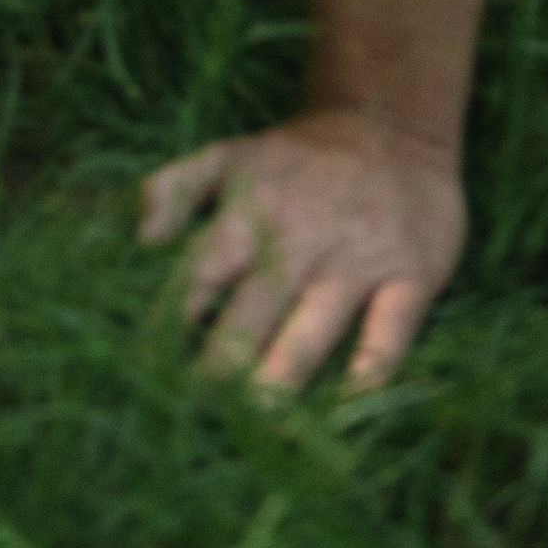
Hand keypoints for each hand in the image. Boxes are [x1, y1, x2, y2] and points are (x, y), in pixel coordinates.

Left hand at [138, 110, 464, 391]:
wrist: (395, 130)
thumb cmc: (299, 159)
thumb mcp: (232, 154)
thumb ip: (175, 187)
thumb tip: (137, 237)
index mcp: (250, 209)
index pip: (200, 271)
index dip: (169, 319)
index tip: (142, 366)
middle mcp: (300, 237)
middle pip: (251, 311)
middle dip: (219, 362)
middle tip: (192, 407)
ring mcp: (356, 259)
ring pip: (312, 328)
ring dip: (281, 375)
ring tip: (254, 416)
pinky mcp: (410, 275)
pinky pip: (389, 334)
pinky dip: (369, 372)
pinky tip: (346, 406)